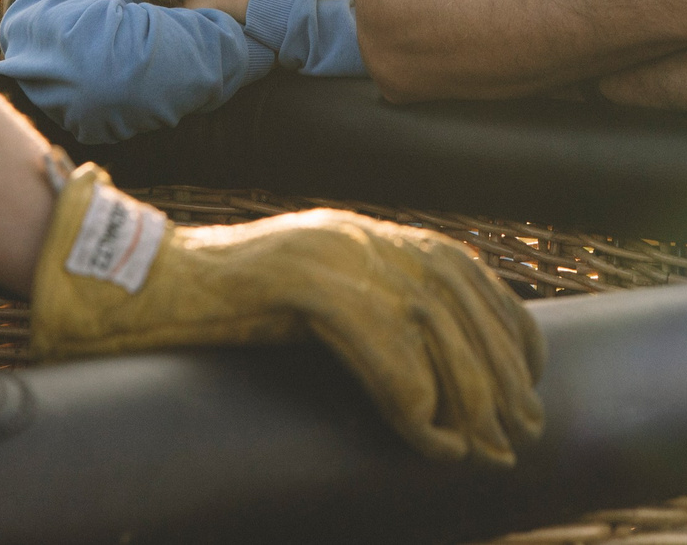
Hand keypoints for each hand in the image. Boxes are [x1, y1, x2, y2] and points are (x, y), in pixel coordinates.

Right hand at [31, 164, 545, 466]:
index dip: (511, 331)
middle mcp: (367, 237)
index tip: (534, 383)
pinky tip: (428, 437)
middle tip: (521, 437)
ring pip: (432, 325)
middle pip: (462, 304)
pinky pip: (379, 344)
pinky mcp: (305, 282)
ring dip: (469, 395)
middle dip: (502, 376)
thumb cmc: (232, 307)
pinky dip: (412, 396)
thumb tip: (439, 377)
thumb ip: (379, 315)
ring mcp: (335, 254)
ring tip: (483, 449)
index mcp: (376, 236)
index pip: (472, 275)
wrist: (152, 283)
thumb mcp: (322, 299)